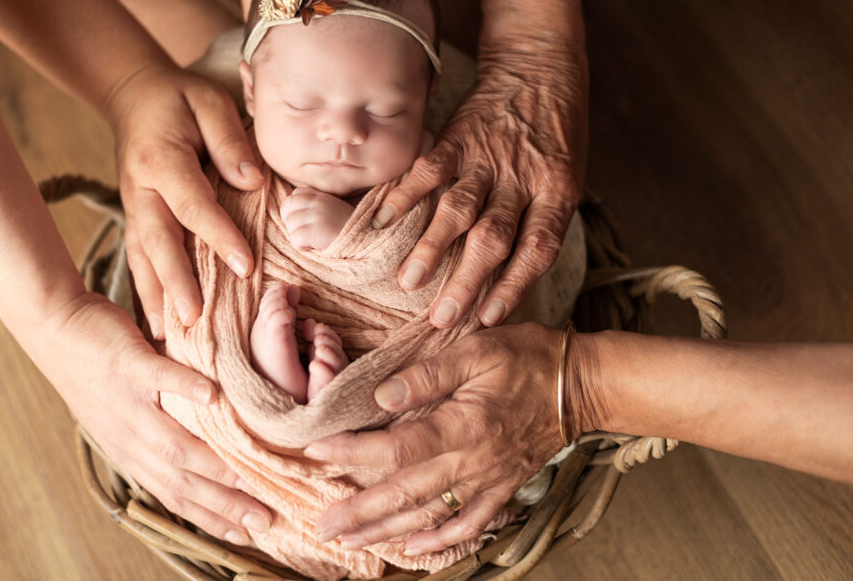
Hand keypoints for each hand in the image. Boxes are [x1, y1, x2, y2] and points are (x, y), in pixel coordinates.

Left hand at [31, 291, 272, 546]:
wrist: (51, 326)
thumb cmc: (92, 367)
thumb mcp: (119, 413)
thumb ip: (154, 431)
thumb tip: (197, 449)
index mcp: (128, 449)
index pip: (173, 495)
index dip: (208, 518)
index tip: (244, 536)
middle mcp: (127, 435)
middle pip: (180, 480)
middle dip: (223, 504)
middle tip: (263, 517)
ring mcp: (126, 401)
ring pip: (172, 442)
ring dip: (212, 463)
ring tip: (249, 473)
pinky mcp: (124, 363)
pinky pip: (157, 378)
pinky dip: (185, 389)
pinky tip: (212, 395)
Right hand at [106, 60, 264, 336]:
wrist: (134, 96)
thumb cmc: (179, 98)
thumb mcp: (208, 100)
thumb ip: (229, 139)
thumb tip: (251, 182)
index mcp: (161, 160)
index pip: (193, 204)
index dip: (219, 236)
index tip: (246, 267)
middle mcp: (141, 190)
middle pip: (158, 241)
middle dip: (176, 282)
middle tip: (194, 318)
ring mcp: (133, 207)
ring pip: (143, 258)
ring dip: (156, 297)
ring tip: (169, 336)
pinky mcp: (135, 219)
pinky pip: (139, 259)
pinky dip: (147, 292)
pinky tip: (158, 324)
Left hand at [281, 186, 354, 249]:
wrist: (365, 239)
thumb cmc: (349, 228)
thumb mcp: (333, 208)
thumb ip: (316, 205)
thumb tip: (293, 214)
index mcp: (321, 196)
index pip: (294, 196)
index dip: (294, 210)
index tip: (304, 221)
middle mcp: (317, 202)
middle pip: (287, 208)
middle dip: (291, 222)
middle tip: (305, 232)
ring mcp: (316, 215)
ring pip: (290, 225)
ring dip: (298, 236)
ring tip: (313, 240)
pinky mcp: (316, 231)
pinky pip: (295, 239)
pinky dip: (302, 246)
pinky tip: (314, 246)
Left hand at [301, 323, 599, 554]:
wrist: (583, 385)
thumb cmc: (528, 358)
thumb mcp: (476, 350)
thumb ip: (427, 374)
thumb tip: (380, 397)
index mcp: (462, 426)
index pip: (396, 448)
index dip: (353, 454)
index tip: (316, 454)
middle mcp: (472, 462)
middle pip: (404, 493)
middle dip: (359, 512)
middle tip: (322, 526)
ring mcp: (488, 480)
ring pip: (429, 514)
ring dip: (387, 531)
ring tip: (350, 542)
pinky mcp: (504, 487)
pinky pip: (470, 523)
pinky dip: (441, 540)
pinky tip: (415, 549)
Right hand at [374, 36, 587, 328]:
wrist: (541, 66)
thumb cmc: (557, 130)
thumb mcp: (568, 175)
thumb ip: (542, 218)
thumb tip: (514, 273)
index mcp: (556, 192)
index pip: (537, 248)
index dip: (514, 285)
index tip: (489, 317)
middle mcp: (522, 179)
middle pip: (494, 239)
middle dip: (466, 282)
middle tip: (442, 317)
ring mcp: (487, 158)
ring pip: (458, 210)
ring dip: (432, 249)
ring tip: (407, 282)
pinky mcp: (459, 138)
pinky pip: (428, 170)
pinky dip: (404, 196)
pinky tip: (382, 222)